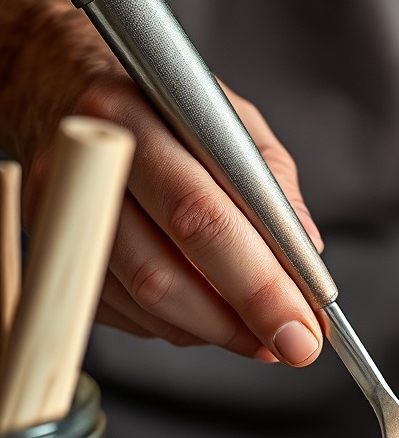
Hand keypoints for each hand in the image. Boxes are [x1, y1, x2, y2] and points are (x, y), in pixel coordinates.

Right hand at [26, 73, 325, 365]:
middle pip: (162, 272)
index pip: (202, 217)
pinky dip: (178, 321)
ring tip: (259, 330)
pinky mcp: (53, 248)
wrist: (69, 91)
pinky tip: (206, 307)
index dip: (258, 284)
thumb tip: (306, 257)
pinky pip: (125, 311)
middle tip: (292, 346)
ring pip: (143, 303)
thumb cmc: (164, 108)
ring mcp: (59, 214)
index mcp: (133, 119)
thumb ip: (272, 187)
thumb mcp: (232, 122)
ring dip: (213, 329)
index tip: (305, 326)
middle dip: (240, 321)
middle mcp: (84, 167)